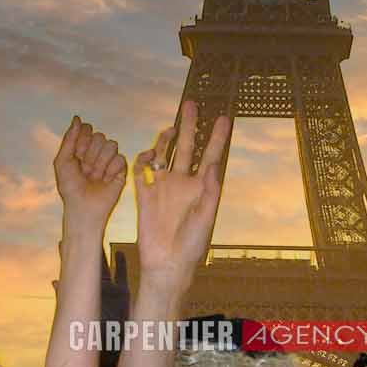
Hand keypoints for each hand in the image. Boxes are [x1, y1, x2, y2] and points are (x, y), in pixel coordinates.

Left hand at [53, 118, 125, 235]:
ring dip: (100, 162)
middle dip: (90, 153)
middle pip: (100, 136)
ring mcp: (109, 161)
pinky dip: (111, 170)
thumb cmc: (70, 187)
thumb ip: (69, 138)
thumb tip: (76, 118)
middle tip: (85, 169)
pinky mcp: (121, 171)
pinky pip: (120, 158)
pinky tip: (105, 180)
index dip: (82, 140)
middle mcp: (96, 153)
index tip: (76, 155)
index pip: (87, 129)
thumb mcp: (62, 161)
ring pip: (111, 144)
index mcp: (82, 148)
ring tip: (95, 176)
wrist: (83, 207)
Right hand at [133, 102, 230, 289]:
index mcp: (200, 188)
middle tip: (191, 104)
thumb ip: (210, 191)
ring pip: (163, 154)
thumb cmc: (192, 244)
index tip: (224, 118)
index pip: (210, 156)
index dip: (217, 137)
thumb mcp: (207, 217)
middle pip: (187, 147)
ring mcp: (162, 186)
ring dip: (166, 139)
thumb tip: (212, 166)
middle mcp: (182, 182)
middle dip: (189, 125)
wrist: (166, 262)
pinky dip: (144, 159)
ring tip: (172, 127)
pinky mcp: (144, 193)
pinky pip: (142, 170)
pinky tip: (149, 154)